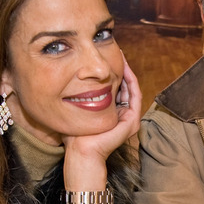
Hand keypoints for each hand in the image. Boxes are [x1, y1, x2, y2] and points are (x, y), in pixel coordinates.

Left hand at [61, 52, 140, 189]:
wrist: (81, 152)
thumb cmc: (75, 135)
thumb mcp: (77, 110)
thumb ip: (78, 97)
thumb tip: (68, 80)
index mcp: (113, 113)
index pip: (116, 88)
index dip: (113, 72)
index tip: (106, 56)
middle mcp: (124, 115)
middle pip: (125, 86)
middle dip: (121, 68)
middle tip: (117, 50)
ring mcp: (130, 118)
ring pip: (132, 88)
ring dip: (127, 70)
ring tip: (121, 55)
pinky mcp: (132, 121)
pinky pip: (135, 95)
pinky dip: (131, 80)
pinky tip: (124, 67)